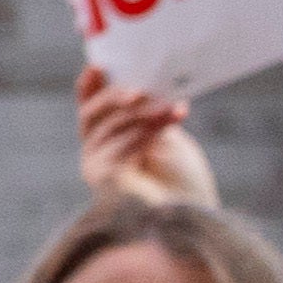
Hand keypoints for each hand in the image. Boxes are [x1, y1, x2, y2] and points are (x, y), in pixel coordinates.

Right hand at [78, 67, 217, 207]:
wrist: (191, 217)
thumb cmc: (181, 182)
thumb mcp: (166, 137)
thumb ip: (149, 115)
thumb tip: (147, 86)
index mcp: (108, 138)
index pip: (90, 106)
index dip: (90, 86)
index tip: (98, 65)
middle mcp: (96, 151)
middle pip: (91, 114)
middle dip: (114, 97)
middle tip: (140, 90)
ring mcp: (96, 166)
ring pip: (108, 126)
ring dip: (143, 113)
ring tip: (173, 107)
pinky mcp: (104, 178)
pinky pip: (118, 144)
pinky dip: (146, 130)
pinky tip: (172, 120)